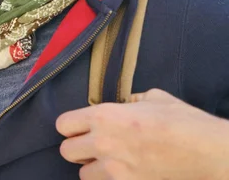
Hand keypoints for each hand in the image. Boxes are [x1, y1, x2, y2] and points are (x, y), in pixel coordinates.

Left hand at [56, 88, 228, 179]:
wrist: (208, 151)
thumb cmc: (182, 121)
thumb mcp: (152, 98)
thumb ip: (128, 101)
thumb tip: (123, 104)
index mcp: (103, 116)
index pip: (62, 124)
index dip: (71, 126)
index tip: (80, 127)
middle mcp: (102, 142)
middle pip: (66, 151)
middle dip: (78, 148)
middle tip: (93, 145)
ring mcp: (114, 168)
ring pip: (83, 174)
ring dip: (93, 168)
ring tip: (109, 161)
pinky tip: (124, 171)